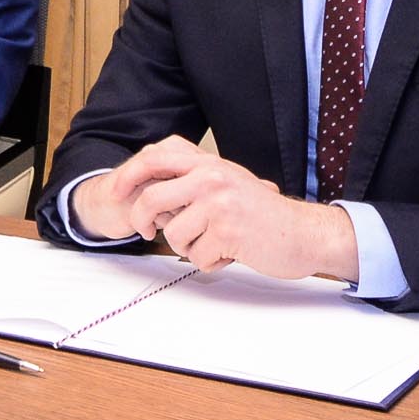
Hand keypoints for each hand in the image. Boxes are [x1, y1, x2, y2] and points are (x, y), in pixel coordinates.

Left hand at [74, 136, 358, 281]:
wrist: (303, 233)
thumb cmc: (261, 213)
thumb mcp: (226, 182)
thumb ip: (191, 181)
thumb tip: (146, 191)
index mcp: (208, 163)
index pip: (154, 158)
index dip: (127, 176)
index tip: (115, 194)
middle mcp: (211, 177)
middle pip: (151, 199)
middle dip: (142, 221)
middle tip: (147, 233)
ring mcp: (219, 203)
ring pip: (173, 234)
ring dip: (188, 247)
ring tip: (214, 242)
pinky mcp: (227, 231)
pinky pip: (196, 256)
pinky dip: (209, 261)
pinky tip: (230, 252)